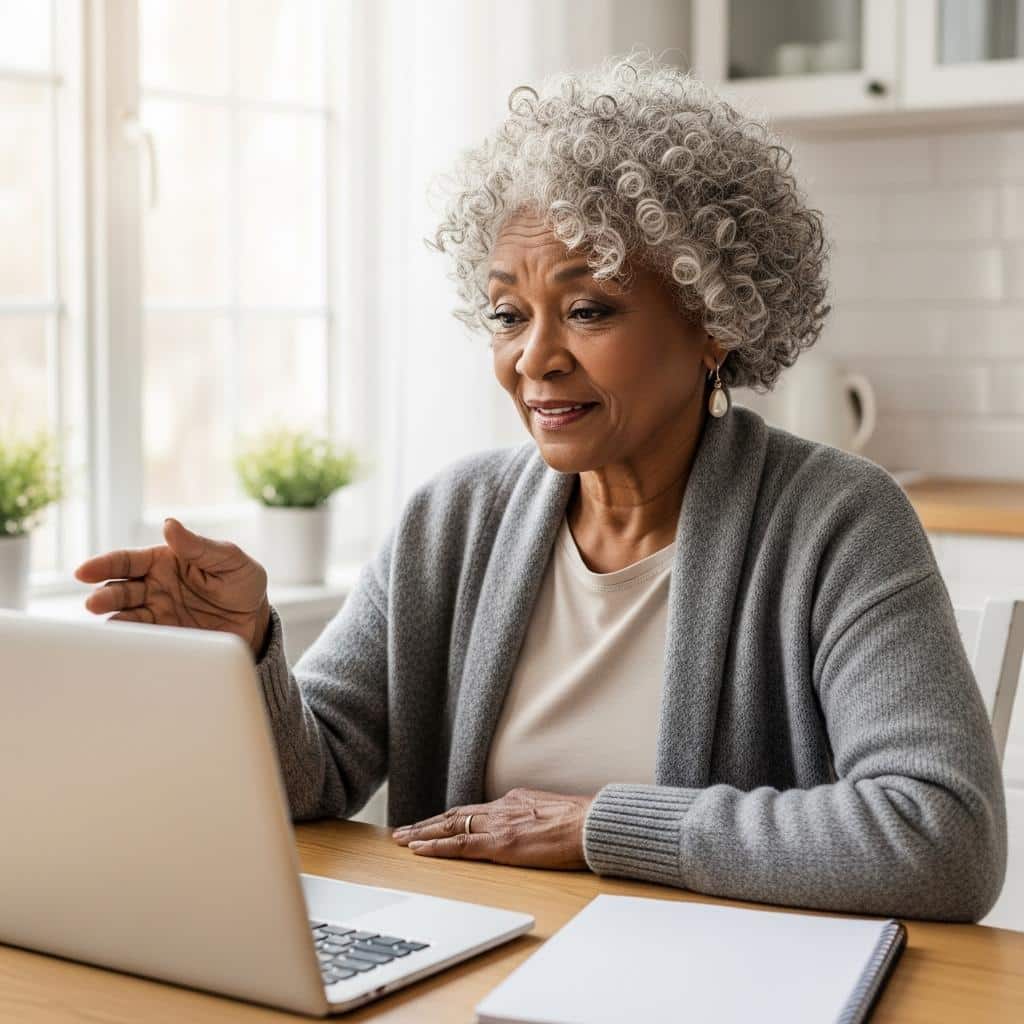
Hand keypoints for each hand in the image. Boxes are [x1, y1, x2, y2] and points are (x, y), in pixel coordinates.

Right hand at [73, 517, 270, 658]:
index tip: (84, 572)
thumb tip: (169, 525)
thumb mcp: (228, 559)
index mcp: (164, 562)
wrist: (256, 621)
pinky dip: (131, 641)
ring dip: (113, 620)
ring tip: (108, 624)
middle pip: (120, 590)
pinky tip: (125, 643)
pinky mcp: (166, 638)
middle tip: (94, 603)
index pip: (128, 561)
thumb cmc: (242, 582)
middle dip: (104, 596)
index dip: (104, 565)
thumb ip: (199, 546)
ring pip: (126, 615)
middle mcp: (153, 587)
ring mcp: (157, 613)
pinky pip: (144, 639)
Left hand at [391, 787, 594, 869]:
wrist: (592, 824)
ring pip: (450, 826)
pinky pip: (460, 845)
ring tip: (402, 840)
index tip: (433, 823)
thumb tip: (528, 822)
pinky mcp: (500, 843)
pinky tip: (420, 850)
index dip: (449, 817)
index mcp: (514, 801)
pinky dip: (436, 847)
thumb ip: (534, 815)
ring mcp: (498, 824)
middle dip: (427, 823)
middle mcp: (501, 808)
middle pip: (455, 814)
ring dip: (423, 833)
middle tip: (403, 831)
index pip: (473, 809)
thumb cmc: (581, 822)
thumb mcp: (552, 811)